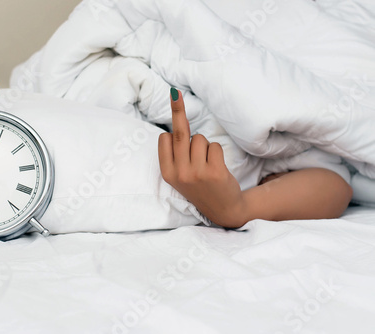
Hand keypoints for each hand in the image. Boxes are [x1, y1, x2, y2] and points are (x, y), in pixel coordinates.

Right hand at [158, 88, 247, 227]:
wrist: (223, 209)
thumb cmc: (200, 186)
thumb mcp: (180, 174)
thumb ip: (176, 151)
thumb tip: (177, 116)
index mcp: (167, 173)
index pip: (164, 139)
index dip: (172, 135)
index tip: (173, 129)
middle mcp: (180, 173)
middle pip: (180, 133)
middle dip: (177, 110)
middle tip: (174, 92)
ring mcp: (197, 173)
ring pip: (200, 139)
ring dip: (205, 146)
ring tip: (207, 163)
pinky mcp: (215, 172)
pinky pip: (215, 146)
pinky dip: (217, 152)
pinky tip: (217, 166)